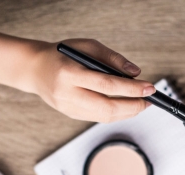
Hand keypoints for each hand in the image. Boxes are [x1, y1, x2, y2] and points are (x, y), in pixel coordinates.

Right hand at [27, 39, 155, 122]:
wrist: (35, 69)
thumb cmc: (63, 54)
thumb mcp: (88, 47)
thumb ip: (112, 59)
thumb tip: (136, 74)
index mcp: (70, 73)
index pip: (107, 85)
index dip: (131, 89)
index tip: (149, 88)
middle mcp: (67, 94)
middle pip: (106, 107)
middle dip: (132, 106)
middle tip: (148, 101)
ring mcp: (67, 107)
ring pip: (103, 117)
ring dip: (126, 113)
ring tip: (140, 105)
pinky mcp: (70, 114)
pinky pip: (97, 118)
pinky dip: (115, 114)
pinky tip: (125, 108)